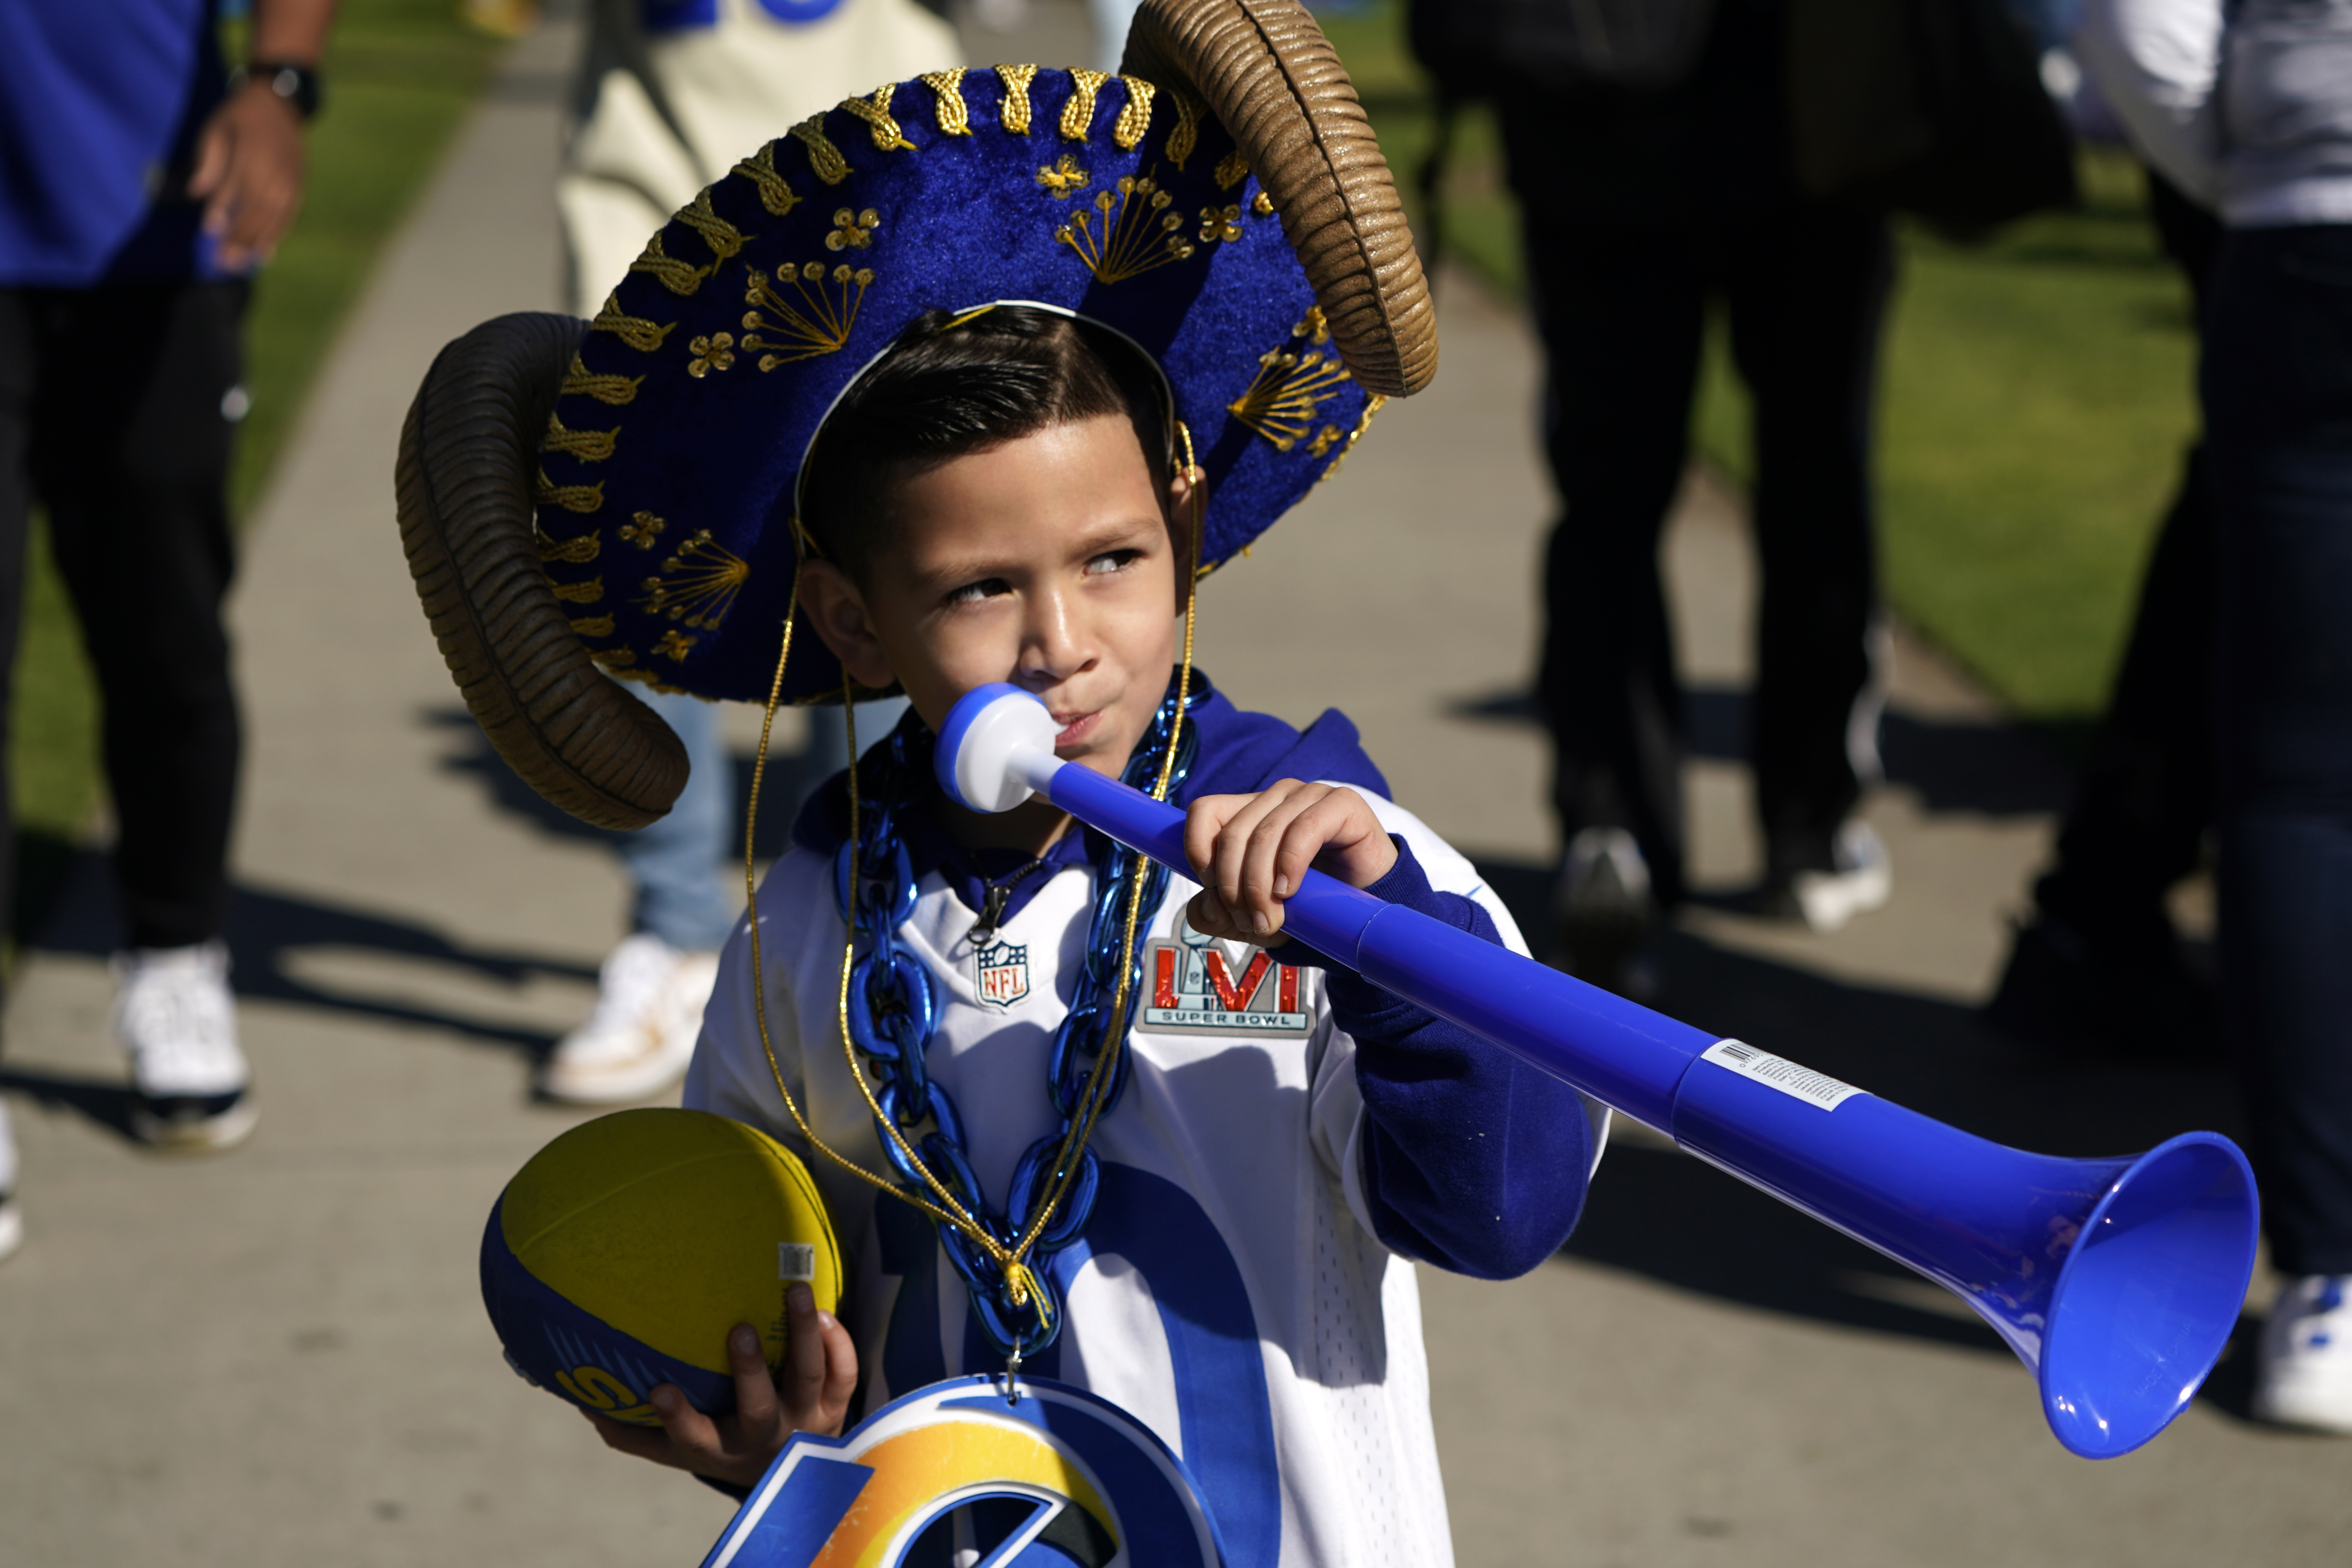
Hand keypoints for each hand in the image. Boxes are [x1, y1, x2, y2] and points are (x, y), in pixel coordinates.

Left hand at [186, 80, 306, 267]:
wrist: (279, 102)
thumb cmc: (240, 115)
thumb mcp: (216, 129)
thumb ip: (208, 161)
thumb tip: (195, 194)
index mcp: (251, 154)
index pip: (234, 189)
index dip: (222, 211)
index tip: (209, 233)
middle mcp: (273, 172)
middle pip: (255, 211)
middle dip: (238, 239)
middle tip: (224, 263)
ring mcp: (289, 182)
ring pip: (272, 219)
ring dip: (255, 244)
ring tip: (241, 265)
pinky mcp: (298, 187)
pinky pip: (287, 217)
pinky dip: (275, 237)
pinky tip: (264, 254)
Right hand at [584, 1285, 858, 1487]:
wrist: (789, 1473)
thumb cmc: (721, 1444)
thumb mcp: (676, 1448)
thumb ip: (631, 1430)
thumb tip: (581, 1398)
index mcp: (721, 1448)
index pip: (694, 1438)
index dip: (678, 1417)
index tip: (657, 1388)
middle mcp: (765, 1437)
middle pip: (759, 1409)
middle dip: (750, 1370)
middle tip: (741, 1329)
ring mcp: (805, 1420)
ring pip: (808, 1379)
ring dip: (802, 1336)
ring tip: (795, 1292)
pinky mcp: (836, 1405)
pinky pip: (843, 1373)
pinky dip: (838, 1344)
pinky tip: (825, 1313)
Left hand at [1183, 780, 1396, 943]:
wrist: (1365, 912)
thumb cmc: (1307, 906)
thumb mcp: (1251, 916)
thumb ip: (1217, 912)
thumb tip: (1202, 907)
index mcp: (1249, 812)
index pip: (1204, 811)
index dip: (1198, 851)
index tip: (1214, 892)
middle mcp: (1276, 797)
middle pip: (1232, 832)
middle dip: (1234, 887)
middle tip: (1251, 924)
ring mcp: (1309, 796)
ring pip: (1264, 833)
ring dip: (1260, 886)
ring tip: (1270, 922)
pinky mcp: (1342, 804)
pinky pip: (1304, 828)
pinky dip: (1291, 863)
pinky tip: (1290, 890)